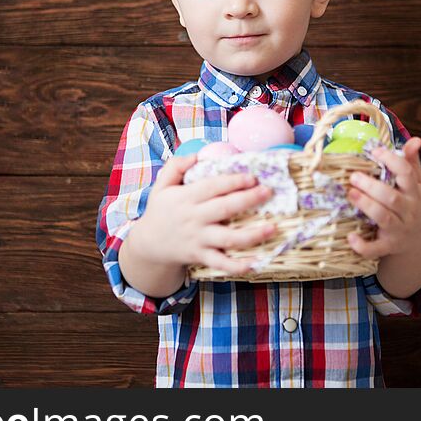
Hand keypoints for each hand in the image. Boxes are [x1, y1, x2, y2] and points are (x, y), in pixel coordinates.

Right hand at [130, 153, 276, 274]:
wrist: (148, 244)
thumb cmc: (160, 211)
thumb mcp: (161, 185)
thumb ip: (176, 166)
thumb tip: (197, 154)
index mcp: (186, 198)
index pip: (212, 187)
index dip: (233, 181)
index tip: (252, 177)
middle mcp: (194, 218)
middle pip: (225, 209)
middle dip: (249, 200)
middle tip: (268, 192)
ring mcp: (199, 239)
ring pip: (229, 238)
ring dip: (253, 234)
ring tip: (273, 227)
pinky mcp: (201, 256)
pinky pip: (222, 263)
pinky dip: (239, 265)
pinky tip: (257, 263)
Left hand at [344, 137, 420, 258]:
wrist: (420, 242)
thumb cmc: (412, 206)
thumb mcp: (416, 185)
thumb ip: (411, 162)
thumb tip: (415, 140)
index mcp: (414, 193)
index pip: (406, 174)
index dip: (391, 160)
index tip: (375, 151)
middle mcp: (408, 211)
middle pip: (392, 197)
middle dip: (372, 186)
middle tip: (353, 176)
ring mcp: (399, 230)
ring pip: (384, 218)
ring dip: (367, 206)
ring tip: (351, 194)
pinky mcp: (388, 247)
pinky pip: (375, 249)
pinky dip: (363, 245)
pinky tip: (351, 237)